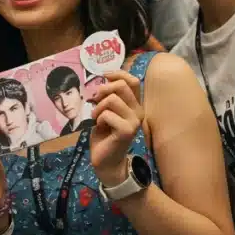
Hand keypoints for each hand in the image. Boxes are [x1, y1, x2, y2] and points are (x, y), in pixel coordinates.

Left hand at [86, 70, 144, 184]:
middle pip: (121, 86)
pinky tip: (100, 127)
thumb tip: (104, 80)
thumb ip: (109, 96)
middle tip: (95, 101)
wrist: (106, 160)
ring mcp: (134, 121)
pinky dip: (98, 119)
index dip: (117, 74)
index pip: (132, 80)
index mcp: (135, 105)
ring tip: (97, 118)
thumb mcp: (106, 110)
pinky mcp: (127, 131)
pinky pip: (107, 114)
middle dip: (103, 90)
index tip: (104, 76)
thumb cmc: (105, 135)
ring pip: (112, 99)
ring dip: (98, 108)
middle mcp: (138, 111)